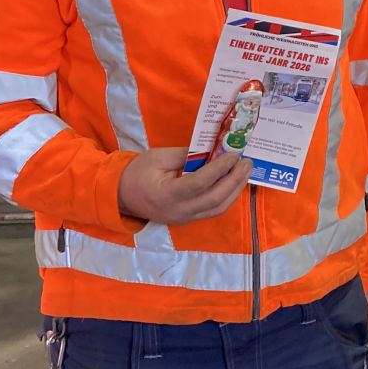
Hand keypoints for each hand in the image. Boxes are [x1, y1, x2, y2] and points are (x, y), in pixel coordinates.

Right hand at [117, 147, 251, 223]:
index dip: (220, 169)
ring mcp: (184, 218)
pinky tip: (235, 182)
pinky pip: (213, 210)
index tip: (234, 155)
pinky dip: (228, 196)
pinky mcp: (189, 219)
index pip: (200, 183)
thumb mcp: (159, 157)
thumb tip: (214, 150)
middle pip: (214, 199)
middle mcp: (178, 211)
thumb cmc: (137, 173)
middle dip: (235, 180)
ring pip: (218, 208)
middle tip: (247, 162)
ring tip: (246, 171)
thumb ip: (187, 155)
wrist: (120, 196)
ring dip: (236, 189)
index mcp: (166, 195)